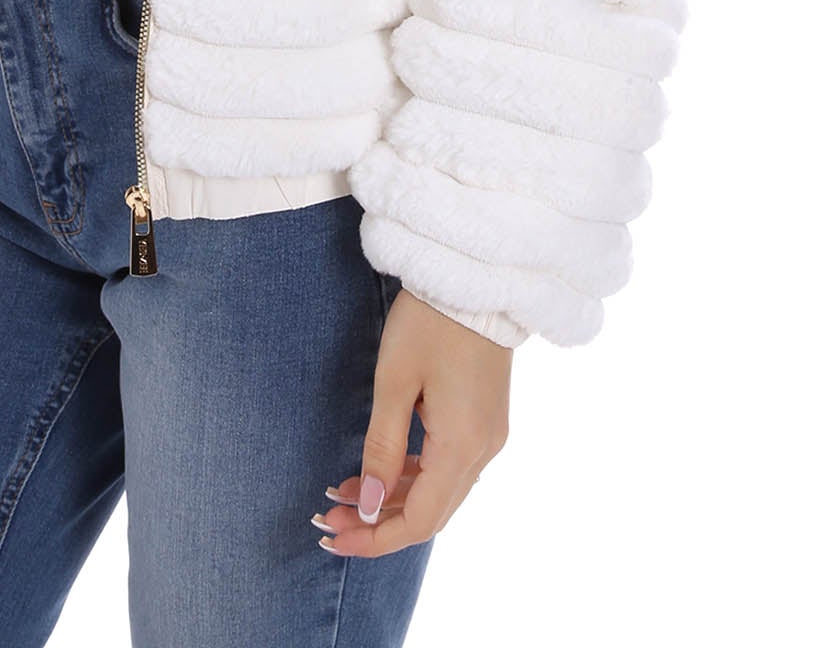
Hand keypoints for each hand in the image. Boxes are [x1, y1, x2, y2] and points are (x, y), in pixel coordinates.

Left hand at [315, 288, 510, 555]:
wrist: (476, 278)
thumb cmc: (430, 321)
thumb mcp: (394, 381)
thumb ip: (382, 448)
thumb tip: (368, 505)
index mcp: (463, 447)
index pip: (419, 522)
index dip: (375, 539)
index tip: (335, 538)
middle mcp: (483, 451)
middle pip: (430, 513)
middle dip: (377, 523)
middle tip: (328, 519)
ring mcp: (489, 436)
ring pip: (439, 492)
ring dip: (392, 500)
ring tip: (341, 495)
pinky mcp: (485, 420)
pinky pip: (448, 466)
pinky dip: (412, 476)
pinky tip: (377, 470)